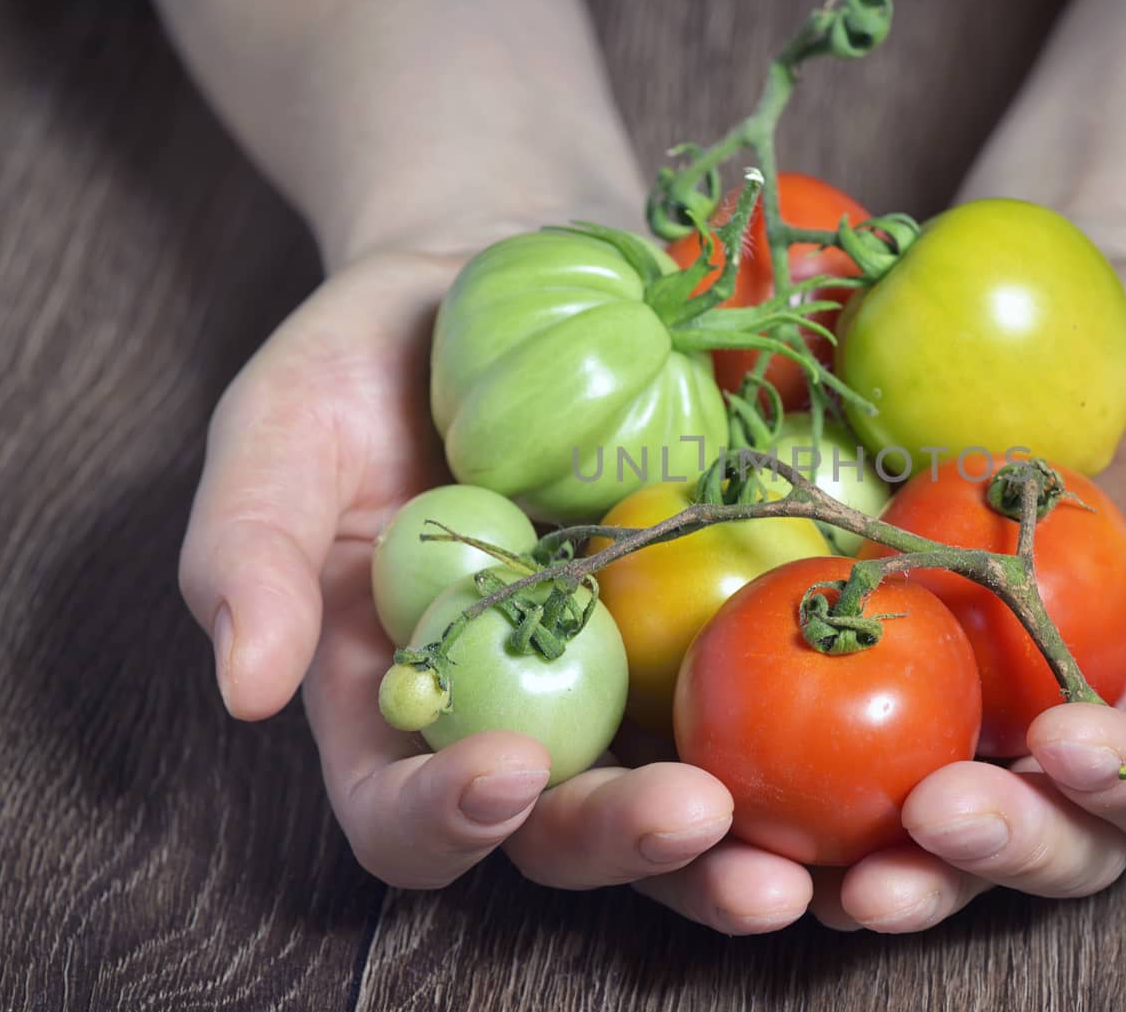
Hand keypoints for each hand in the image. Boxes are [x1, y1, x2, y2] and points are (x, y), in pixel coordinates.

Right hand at [180, 246, 802, 927]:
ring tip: (809, 857)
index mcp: (398, 704)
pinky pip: (773, 682)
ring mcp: (630, 674)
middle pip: (567, 828)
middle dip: (629, 844)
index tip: (502, 775)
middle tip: (699, 825)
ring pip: (685, 789)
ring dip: (743, 838)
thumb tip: (247, 690)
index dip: (445, 821)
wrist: (498, 268)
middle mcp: (522, 715)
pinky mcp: (719, 613)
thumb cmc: (364, 357)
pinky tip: (880, 710)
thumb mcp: (278, 429)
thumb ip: (245, 551)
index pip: (405, 812)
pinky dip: (820, 718)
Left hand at [806, 260, 1125, 931]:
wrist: (1090, 302)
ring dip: (904, 860)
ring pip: (954, 820)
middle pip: (1062, 832)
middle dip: (1006, 844)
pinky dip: (821, 785)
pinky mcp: (900, 656)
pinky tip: (760, 796)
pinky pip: (858, 737)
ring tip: (843, 874)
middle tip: (937, 820)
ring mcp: (991, 700)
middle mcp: (1094, 722)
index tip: (1072, 743)